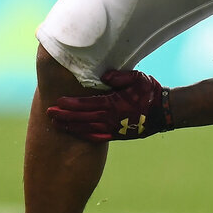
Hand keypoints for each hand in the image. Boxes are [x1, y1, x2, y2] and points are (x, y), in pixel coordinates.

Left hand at [47, 70, 172, 141]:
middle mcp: (110, 119)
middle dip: (64, 116)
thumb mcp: (137, 78)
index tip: (57, 103)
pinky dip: (83, 135)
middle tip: (48, 114)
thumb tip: (104, 76)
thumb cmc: (149, 92)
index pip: (86, 105)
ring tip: (56, 123)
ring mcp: (112, 129)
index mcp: (113, 104)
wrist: (164, 112)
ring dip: (70, 126)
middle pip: (82, 118)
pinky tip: (75, 132)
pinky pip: (96, 136)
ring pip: (86, 129)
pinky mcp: (116, 135)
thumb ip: (120, 77)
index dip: (70, 105)